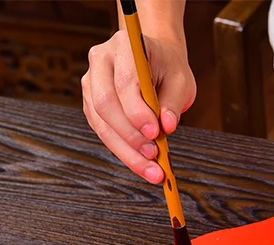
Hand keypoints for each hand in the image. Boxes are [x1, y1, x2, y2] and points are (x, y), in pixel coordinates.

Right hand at [81, 31, 195, 183]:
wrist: (156, 63)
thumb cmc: (169, 69)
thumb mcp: (181, 81)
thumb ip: (173, 103)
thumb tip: (167, 127)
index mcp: (124, 45)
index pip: (124, 82)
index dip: (137, 111)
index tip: (155, 132)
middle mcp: (101, 61)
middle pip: (105, 104)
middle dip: (130, 135)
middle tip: (154, 154)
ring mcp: (91, 84)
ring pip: (101, 124)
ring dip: (126, 151)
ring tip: (151, 169)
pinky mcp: (92, 106)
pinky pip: (103, 133)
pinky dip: (123, 152)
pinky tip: (141, 164)